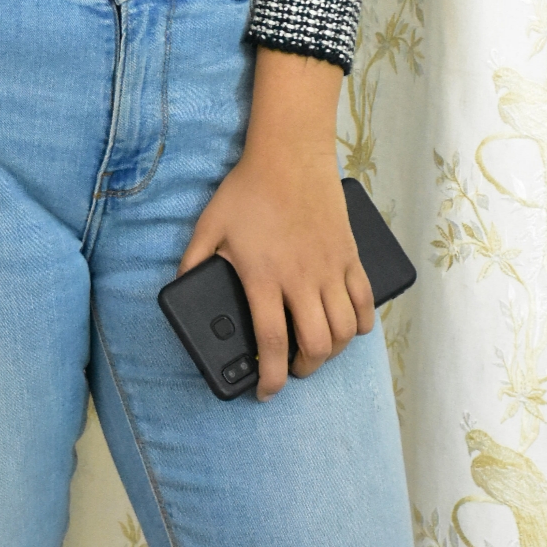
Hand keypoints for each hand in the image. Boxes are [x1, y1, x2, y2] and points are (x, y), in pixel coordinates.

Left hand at [176, 49, 374, 400]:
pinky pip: (366, 303)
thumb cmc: (248, 189)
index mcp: (264, 278)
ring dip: (332, 351)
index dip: (271, 378)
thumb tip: (180, 289)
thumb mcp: (209, 225)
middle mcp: (302, 279)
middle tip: (292, 369)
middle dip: (304, 370)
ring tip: (317, 351)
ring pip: (345, 331)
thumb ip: (193, 262)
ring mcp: (331, 269)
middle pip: (316, 346)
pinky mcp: (350, 257)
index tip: (265, 392)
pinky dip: (361, 324)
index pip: (272, 344)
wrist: (289, 155)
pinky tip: (349, 327)